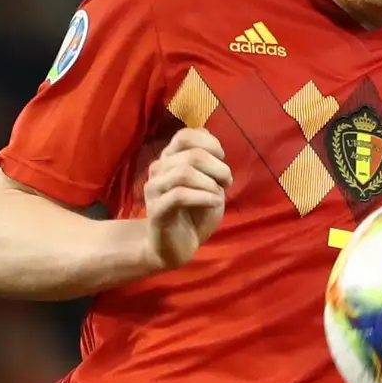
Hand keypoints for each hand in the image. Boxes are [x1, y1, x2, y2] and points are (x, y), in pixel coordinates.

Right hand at [140, 126, 227, 270]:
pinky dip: (203, 197)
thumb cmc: (194, 214)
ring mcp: (154, 189)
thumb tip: (210, 140)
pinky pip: (180, 195)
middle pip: (191, 154)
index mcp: (170, 158)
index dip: (210, 144)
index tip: (222, 159)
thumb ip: (209, 162)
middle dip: (217, 167)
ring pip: (184, 173)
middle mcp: (159, 169)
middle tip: (227, 182)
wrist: (176, 247)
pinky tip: (214, 203)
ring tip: (219, 194)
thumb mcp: (209, 184)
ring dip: (210, 183)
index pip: (185, 135)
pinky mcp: (156, 210)